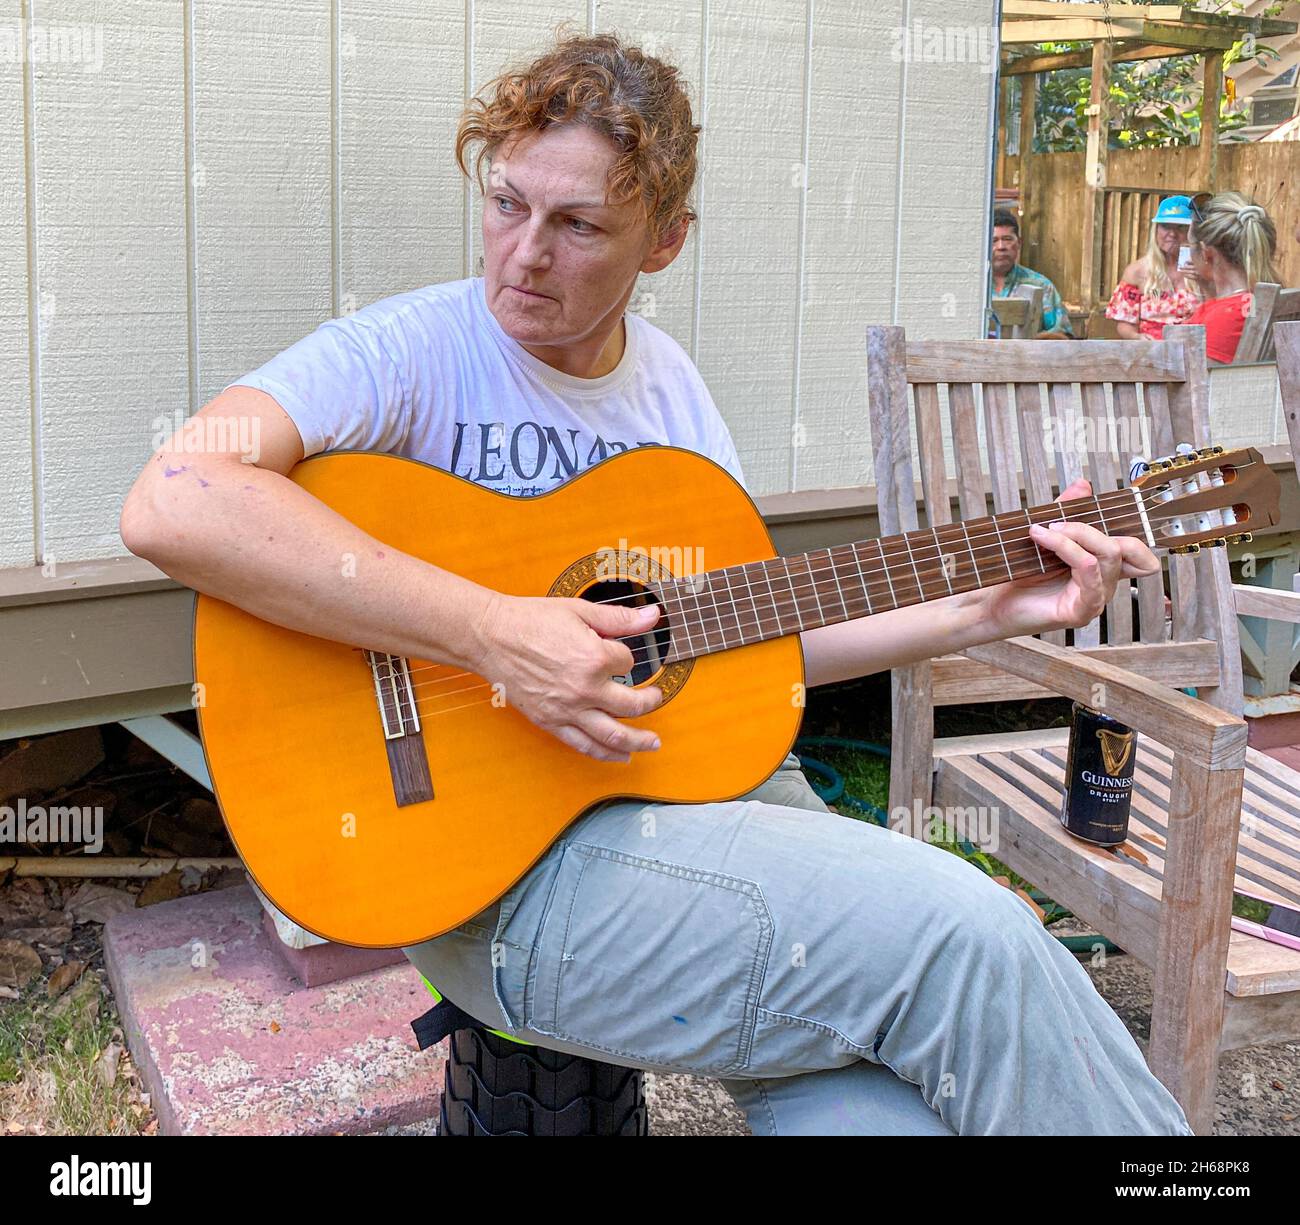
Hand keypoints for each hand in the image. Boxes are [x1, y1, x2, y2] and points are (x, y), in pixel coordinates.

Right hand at [470, 593, 664, 761]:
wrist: (490, 637)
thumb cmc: (530, 621)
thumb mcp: (580, 611)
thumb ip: (621, 618)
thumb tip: (652, 616)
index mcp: (594, 658)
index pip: (628, 663)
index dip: (625, 656)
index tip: (617, 652)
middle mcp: (584, 689)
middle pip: (632, 705)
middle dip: (650, 701)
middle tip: (657, 698)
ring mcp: (567, 710)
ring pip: (614, 735)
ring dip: (639, 741)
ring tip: (653, 743)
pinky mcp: (551, 722)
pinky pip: (584, 745)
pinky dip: (606, 754)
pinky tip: (622, 756)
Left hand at [979, 477, 1160, 637]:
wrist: (994, 602)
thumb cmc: (1020, 576)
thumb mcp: (1047, 536)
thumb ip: (1067, 512)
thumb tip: (1083, 486)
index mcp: (1101, 568)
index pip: (1137, 550)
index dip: (1129, 527)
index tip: (1090, 512)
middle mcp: (1104, 583)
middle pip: (1126, 547)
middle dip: (1090, 526)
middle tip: (1055, 522)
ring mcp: (1096, 598)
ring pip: (1108, 554)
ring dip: (1074, 534)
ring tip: (1041, 530)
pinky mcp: (1083, 610)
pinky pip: (1088, 569)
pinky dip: (1066, 547)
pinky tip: (1043, 540)